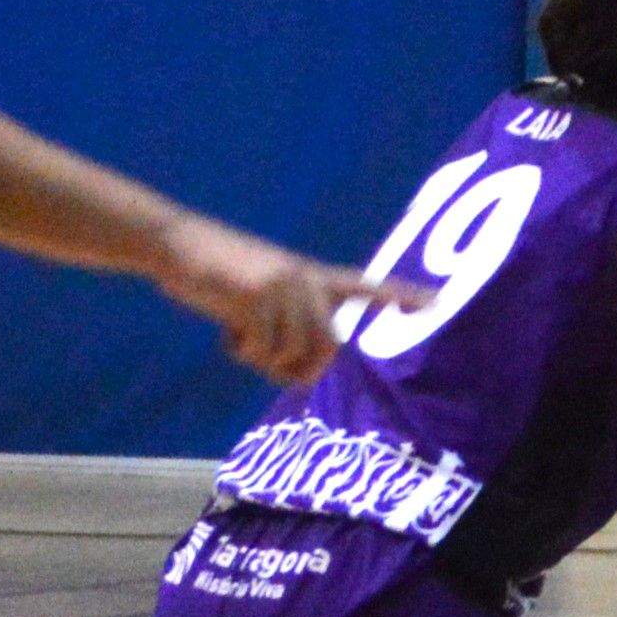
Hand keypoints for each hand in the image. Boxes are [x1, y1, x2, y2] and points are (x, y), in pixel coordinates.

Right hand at [154, 214, 426, 384]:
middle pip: (329, 349)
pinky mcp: (257, 297)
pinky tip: (226, 327)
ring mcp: (283, 286)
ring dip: (264, 361)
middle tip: (266, 363)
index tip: (440, 305)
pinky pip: (262, 350)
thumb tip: (307, 372)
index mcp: (311, 275)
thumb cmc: (216, 275)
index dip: (403, 297)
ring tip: (241, 337)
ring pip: (295, 355)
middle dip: (299, 370)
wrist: (176, 243)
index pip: (367, 286)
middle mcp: (306, 279)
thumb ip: (290, 324)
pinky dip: (241, 352)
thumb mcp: (261, 296)